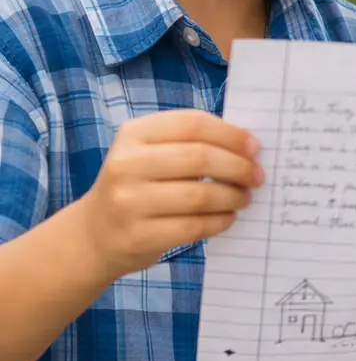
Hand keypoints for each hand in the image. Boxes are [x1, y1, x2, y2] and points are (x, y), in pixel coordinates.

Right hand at [80, 109, 261, 278]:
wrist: (93, 235)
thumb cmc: (138, 185)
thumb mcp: (151, 153)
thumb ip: (191, 143)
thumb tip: (248, 146)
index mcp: (134, 134)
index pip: (193, 124)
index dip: (230, 134)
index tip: (255, 146)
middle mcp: (126, 164)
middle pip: (199, 158)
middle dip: (238, 167)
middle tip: (257, 176)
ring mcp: (128, 202)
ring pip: (199, 195)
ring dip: (232, 196)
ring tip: (244, 197)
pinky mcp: (137, 236)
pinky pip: (193, 227)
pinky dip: (219, 221)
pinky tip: (228, 218)